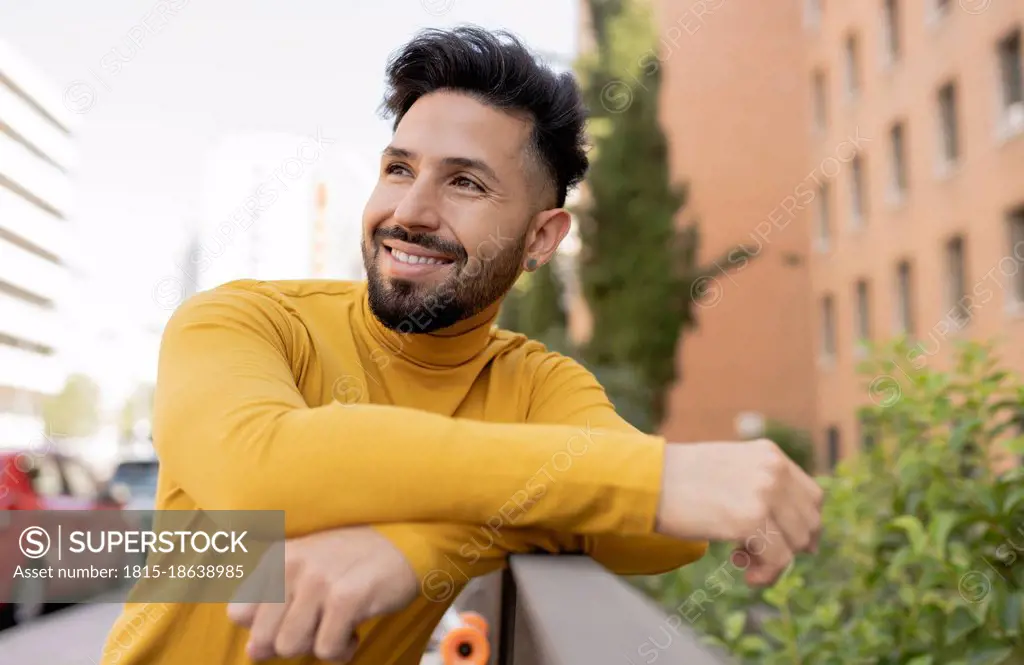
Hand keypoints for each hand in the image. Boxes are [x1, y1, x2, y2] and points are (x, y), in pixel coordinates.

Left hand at [227, 526, 417, 661]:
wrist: (405, 542)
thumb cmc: (353, 561)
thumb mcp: (306, 568)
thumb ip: (273, 604)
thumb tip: (253, 651)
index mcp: (277, 558)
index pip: (239, 613)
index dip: (266, 626)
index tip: (295, 617)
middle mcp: (293, 566)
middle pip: (264, 638)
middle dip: (292, 642)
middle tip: (319, 627)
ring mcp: (319, 581)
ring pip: (291, 646)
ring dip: (318, 646)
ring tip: (338, 626)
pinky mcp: (346, 598)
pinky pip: (327, 649)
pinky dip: (342, 650)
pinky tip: (355, 629)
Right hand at [655, 439, 823, 585]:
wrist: (647, 480)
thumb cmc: (679, 480)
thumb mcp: (729, 468)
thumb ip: (760, 485)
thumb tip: (789, 529)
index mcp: (769, 454)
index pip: (812, 495)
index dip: (805, 525)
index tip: (789, 543)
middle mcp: (773, 469)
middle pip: (809, 521)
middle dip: (789, 546)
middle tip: (755, 553)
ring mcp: (764, 493)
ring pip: (797, 542)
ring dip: (775, 560)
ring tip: (741, 559)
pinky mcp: (750, 519)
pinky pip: (779, 559)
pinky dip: (766, 573)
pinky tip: (744, 572)